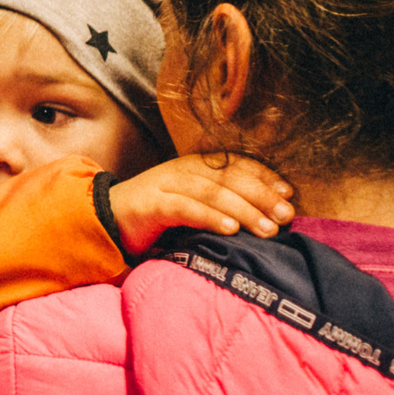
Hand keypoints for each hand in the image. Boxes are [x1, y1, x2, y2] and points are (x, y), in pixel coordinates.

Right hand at [107, 153, 292, 251]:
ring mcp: (166, 185)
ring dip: (244, 210)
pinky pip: (186, 209)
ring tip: (267, 228)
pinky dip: (210, 218)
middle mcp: (183, 170)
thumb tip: (263, 214)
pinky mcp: (151, 205)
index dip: (264, 177)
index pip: (236, 165)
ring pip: (213, 193)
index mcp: (195, 166)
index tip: (288, 193)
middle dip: (261, 196)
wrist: (105, 218)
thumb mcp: (190, 202)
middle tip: (286, 215)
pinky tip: (231, 229)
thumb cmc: (154, 215)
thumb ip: (219, 203)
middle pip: (230, 179)